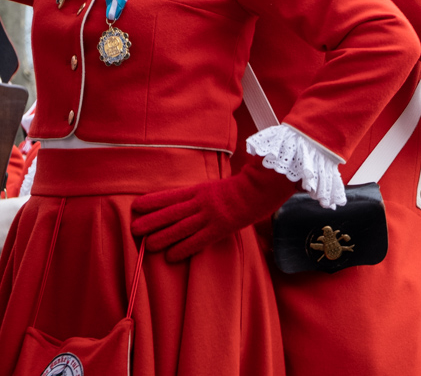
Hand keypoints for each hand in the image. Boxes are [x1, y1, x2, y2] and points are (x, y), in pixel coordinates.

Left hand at [131, 155, 297, 261]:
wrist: (265, 186)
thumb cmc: (248, 185)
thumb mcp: (223, 185)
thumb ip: (208, 193)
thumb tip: (194, 201)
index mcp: (202, 189)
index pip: (172, 195)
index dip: (153, 201)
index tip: (136, 206)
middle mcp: (202, 202)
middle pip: (172, 212)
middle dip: (151, 221)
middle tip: (133, 229)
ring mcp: (211, 215)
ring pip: (181, 227)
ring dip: (162, 236)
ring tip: (147, 245)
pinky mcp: (221, 227)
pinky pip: (198, 240)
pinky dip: (183, 248)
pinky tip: (171, 257)